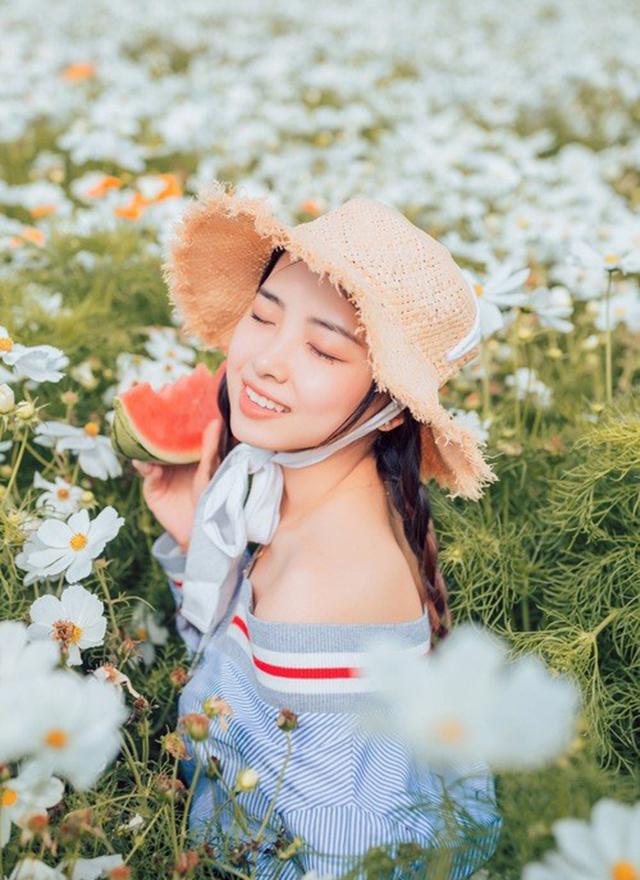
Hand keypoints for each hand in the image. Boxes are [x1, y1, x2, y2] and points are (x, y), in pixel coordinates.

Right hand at [132, 418, 222, 551]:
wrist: (199, 529)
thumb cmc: (209, 499)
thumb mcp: (210, 471)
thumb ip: (210, 449)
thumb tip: (215, 422)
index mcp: (190, 454)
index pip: (180, 432)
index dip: (176, 416)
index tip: (173, 394)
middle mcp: (174, 460)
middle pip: (161, 439)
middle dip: (155, 425)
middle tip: (153, 406)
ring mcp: (161, 472)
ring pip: (150, 452)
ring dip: (145, 442)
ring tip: (142, 429)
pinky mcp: (152, 486)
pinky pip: (146, 472)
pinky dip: (144, 466)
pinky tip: (143, 461)